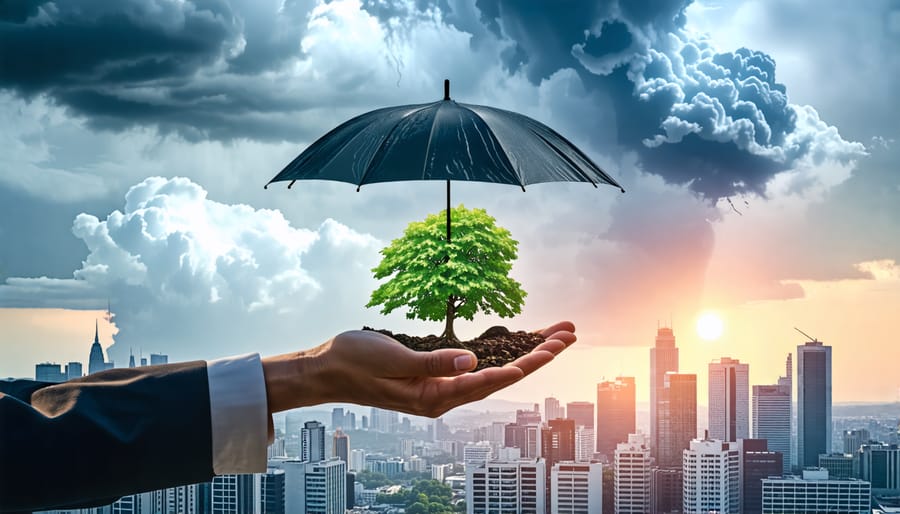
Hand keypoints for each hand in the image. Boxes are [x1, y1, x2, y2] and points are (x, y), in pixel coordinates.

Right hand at [262, 321, 575, 417]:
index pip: (486, 381)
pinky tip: (517, 343)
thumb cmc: (355, 362)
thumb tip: (471, 362)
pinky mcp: (436, 373)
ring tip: (556, 335)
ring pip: (494, 368)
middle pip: (501, 374)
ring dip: (525, 351)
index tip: (547, 352)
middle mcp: (444, 395)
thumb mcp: (393, 359)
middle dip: (537, 354)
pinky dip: (500, 351)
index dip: (519, 365)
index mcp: (434, 397)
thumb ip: (432, 363)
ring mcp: (441, 385)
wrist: (328, 368)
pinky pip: (477, 364)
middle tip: (568, 334)